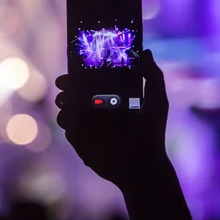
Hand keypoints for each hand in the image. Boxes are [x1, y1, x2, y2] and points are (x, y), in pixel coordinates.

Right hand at [55, 49, 169, 190]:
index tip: (77, 65)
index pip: (94, 79)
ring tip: (65, 99)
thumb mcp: (157, 102)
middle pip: (76, 90)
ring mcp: (87, 123)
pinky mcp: (79, 138)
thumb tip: (146, 52)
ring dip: (63, 100)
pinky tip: (68, 116)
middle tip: (64, 82)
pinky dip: (64, 118)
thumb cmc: (152, 134)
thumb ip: (153, 76)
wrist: (142, 167)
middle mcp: (98, 108)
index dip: (84, 71)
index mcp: (114, 97)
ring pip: (67, 106)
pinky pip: (66, 125)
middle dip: (68, 84)